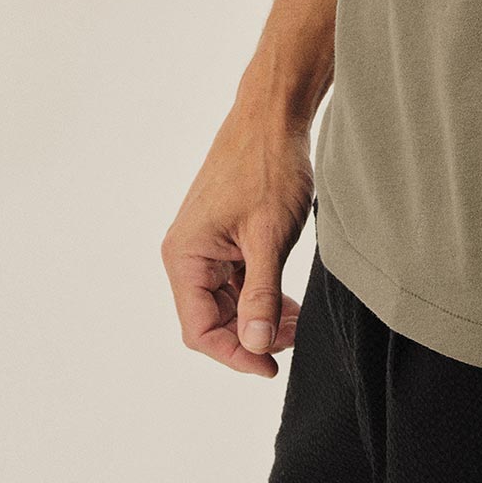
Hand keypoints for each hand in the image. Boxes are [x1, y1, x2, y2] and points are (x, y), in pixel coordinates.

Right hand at [160, 105, 311, 375]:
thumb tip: (254, 345)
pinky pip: (236, 280)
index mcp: (185, 257)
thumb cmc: (267, 167)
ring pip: (226, 302)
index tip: (271, 366)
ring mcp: (205, 244)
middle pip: (212, 320)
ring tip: (296, 321)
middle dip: (252, 335)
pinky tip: (287, 301)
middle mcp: (187, 254)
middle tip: (294, 338)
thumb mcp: (269, 238)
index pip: (200, 330)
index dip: (235, 354)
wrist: (273, 116)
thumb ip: (261, 295)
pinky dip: (260, 294)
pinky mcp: (223, 236)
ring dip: (258, 317)